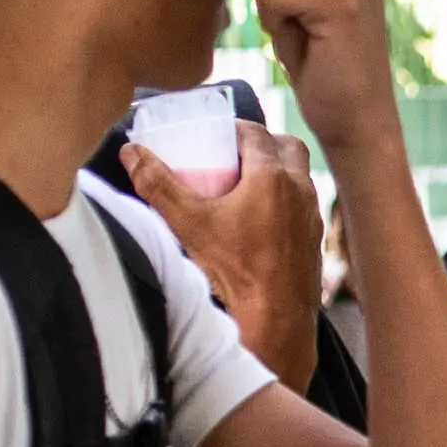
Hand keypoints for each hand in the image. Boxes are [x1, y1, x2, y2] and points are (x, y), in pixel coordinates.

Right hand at [118, 122, 324, 381]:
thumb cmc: (232, 268)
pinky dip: (285, 199)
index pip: (256, 133)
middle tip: (231, 153)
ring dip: (277, 170)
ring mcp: (313, 216)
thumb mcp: (187, 221)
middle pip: (288, 147)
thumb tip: (131, 151)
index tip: (214, 133)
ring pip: (300, 177)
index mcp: (274, 177)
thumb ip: (157, 183)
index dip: (234, 128)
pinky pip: (303, 205)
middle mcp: (302, 191)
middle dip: (262, 142)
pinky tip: (260, 216)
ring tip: (243, 182)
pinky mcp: (316, 240)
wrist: (275, 318)